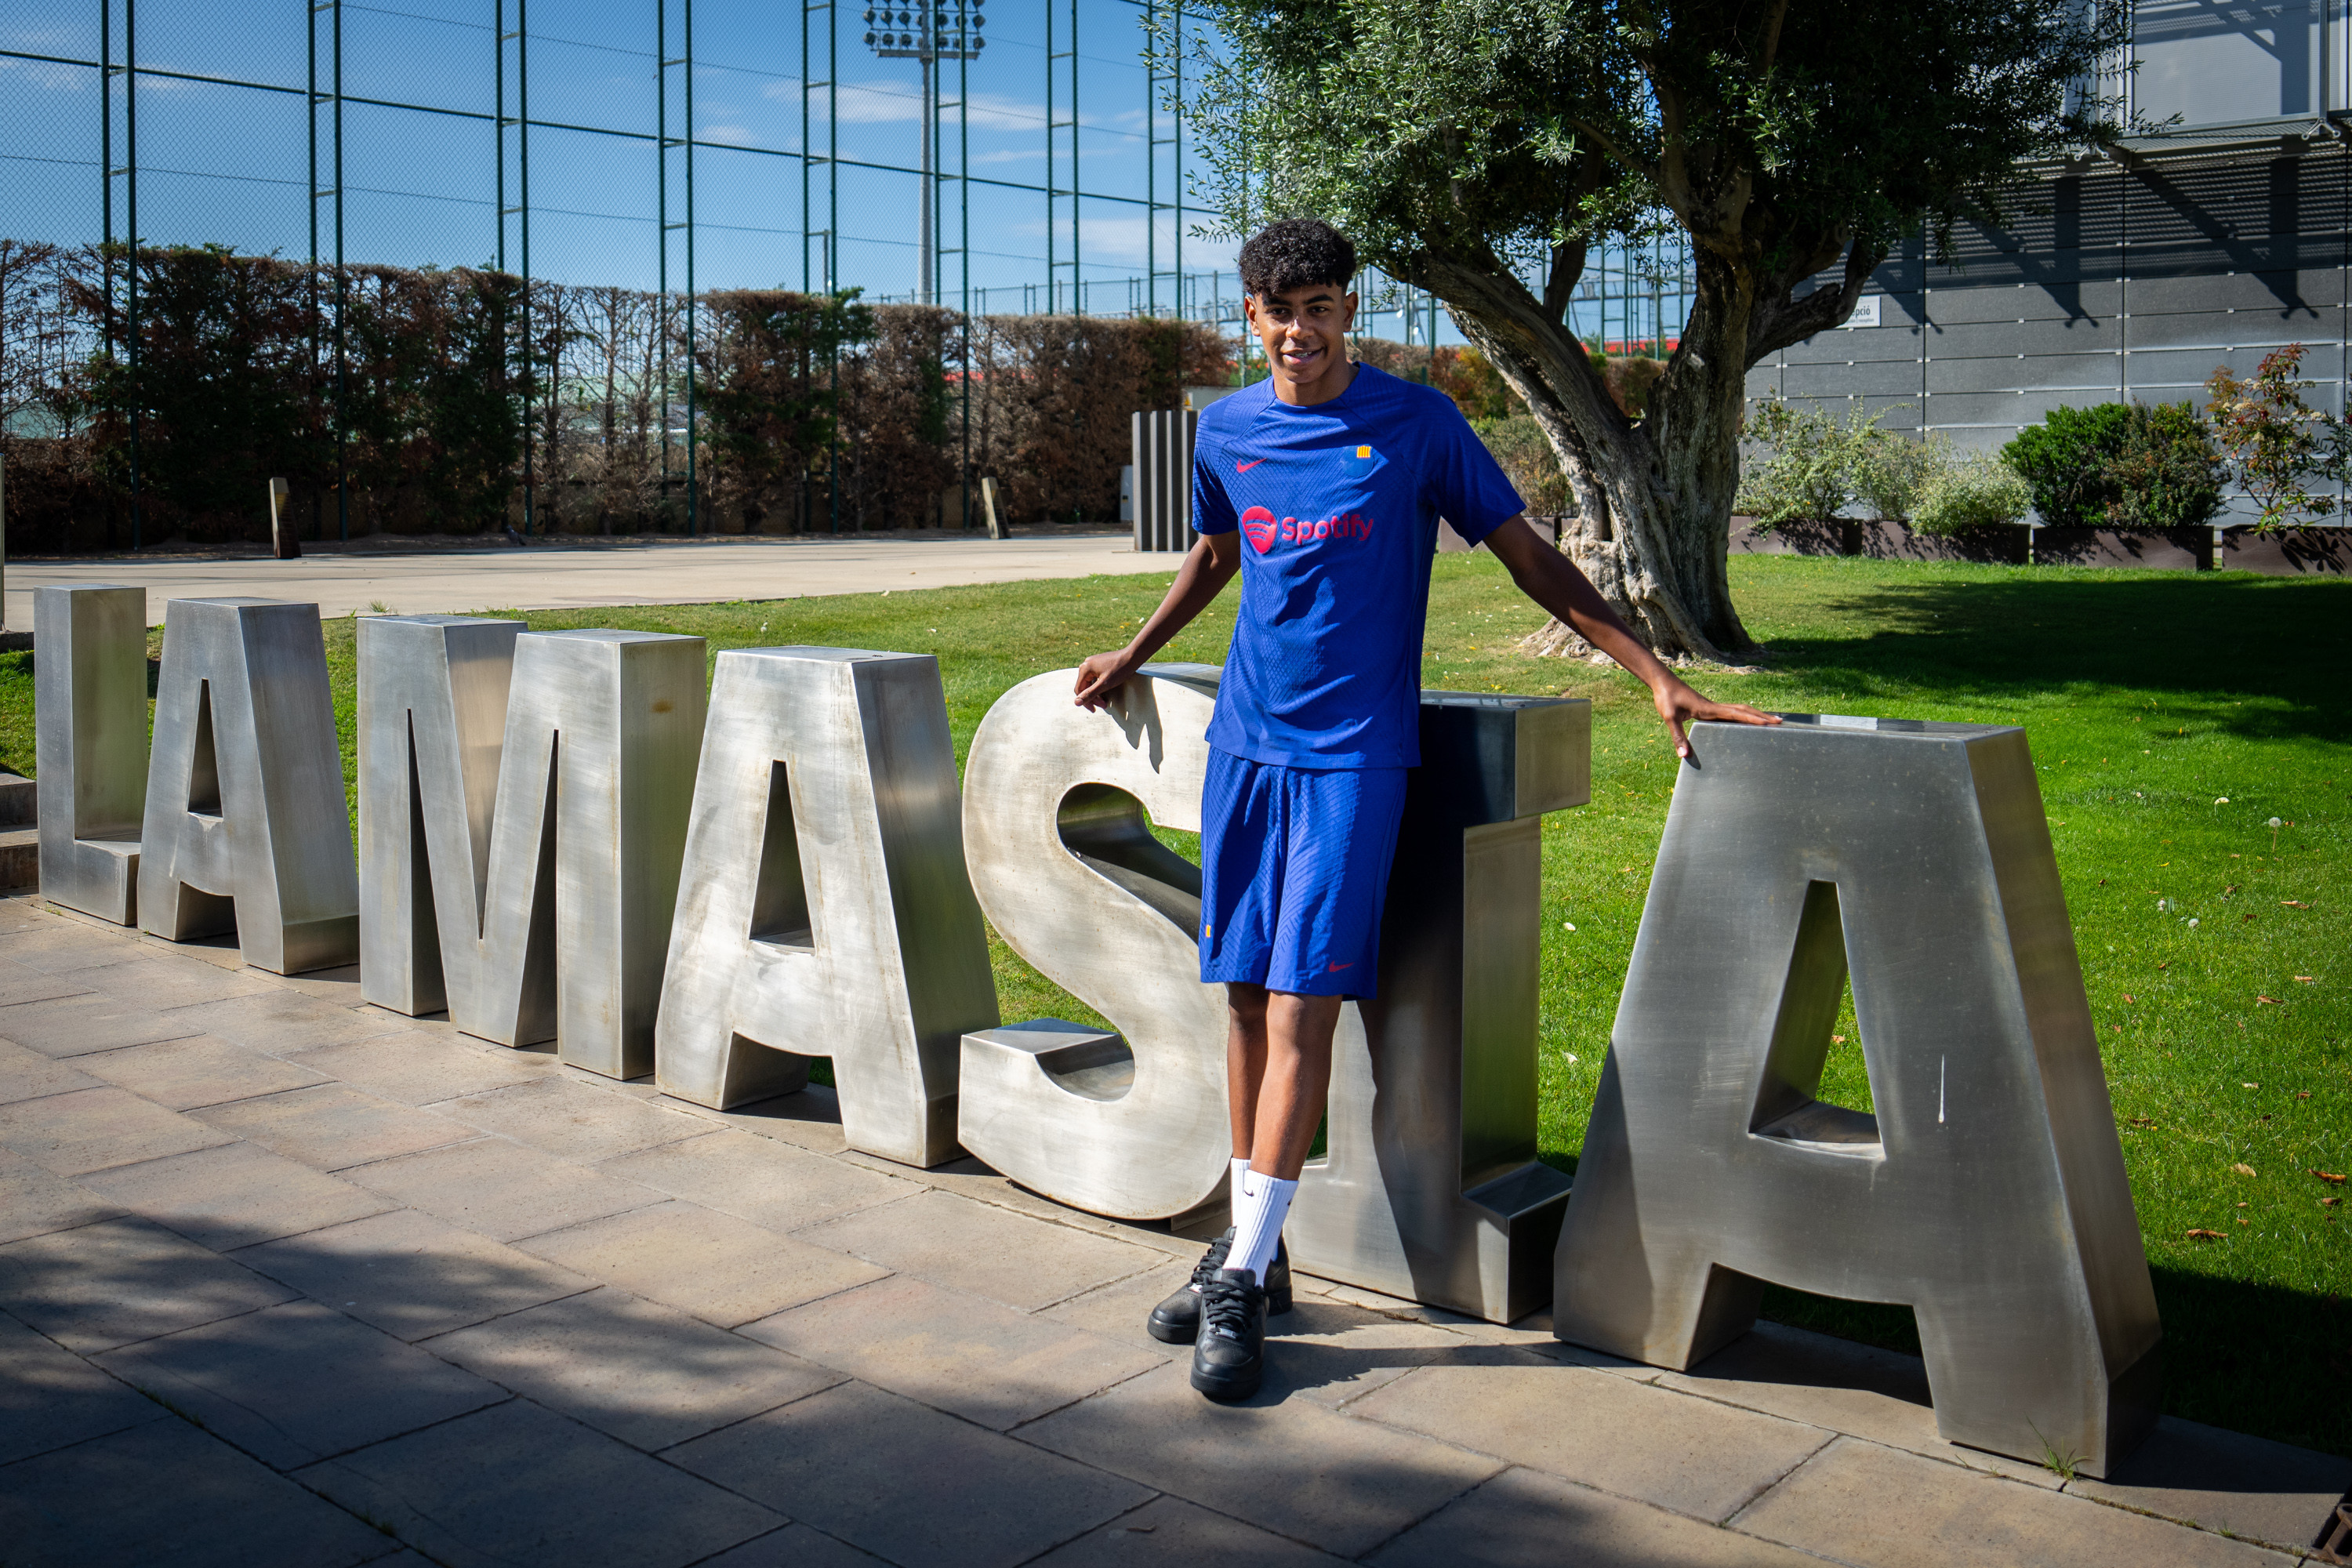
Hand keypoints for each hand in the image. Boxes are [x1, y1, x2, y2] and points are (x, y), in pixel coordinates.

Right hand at [1074, 647, 1142, 709]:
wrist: (1132, 657)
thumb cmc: (1119, 669)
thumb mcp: (1104, 684)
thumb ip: (1090, 694)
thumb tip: (1076, 703)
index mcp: (1085, 668)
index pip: (1079, 690)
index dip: (1085, 701)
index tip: (1094, 709)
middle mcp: (1086, 664)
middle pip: (1084, 686)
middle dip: (1093, 698)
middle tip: (1103, 705)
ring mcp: (1092, 663)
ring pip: (1090, 683)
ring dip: (1096, 693)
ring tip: (1105, 701)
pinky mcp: (1098, 663)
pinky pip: (1094, 678)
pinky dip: (1098, 686)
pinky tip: (1105, 691)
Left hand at [1652, 675, 1778, 758]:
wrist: (1662, 682)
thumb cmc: (1666, 698)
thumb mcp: (1670, 718)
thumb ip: (1678, 736)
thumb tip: (1684, 755)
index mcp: (1709, 709)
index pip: (1736, 714)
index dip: (1753, 719)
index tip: (1769, 724)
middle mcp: (1714, 706)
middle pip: (1744, 710)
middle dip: (1762, 716)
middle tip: (1781, 721)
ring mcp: (1712, 706)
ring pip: (1739, 709)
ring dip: (1754, 714)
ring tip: (1769, 720)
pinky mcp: (1707, 707)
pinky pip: (1730, 712)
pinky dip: (1742, 715)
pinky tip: (1743, 720)